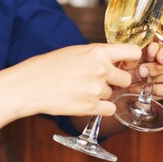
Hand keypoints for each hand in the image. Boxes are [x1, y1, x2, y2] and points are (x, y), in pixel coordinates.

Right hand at [5, 43, 141, 117]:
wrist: (28, 85)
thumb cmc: (48, 66)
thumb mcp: (76, 52)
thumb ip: (98, 56)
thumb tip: (116, 61)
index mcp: (98, 51)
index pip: (133, 52)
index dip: (133, 60)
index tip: (128, 65)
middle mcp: (101, 69)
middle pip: (126, 79)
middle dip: (116, 82)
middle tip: (98, 81)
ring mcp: (96, 89)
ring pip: (112, 94)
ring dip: (101, 94)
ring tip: (80, 90)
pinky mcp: (90, 107)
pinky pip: (109, 109)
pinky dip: (100, 108)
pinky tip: (85, 102)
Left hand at [128, 36, 162, 99]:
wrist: (151, 64)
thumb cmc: (150, 53)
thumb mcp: (148, 47)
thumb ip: (150, 48)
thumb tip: (152, 48)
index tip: (158, 58)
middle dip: (157, 70)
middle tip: (142, 71)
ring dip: (158, 82)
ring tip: (144, 82)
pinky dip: (160, 91)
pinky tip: (149, 90)